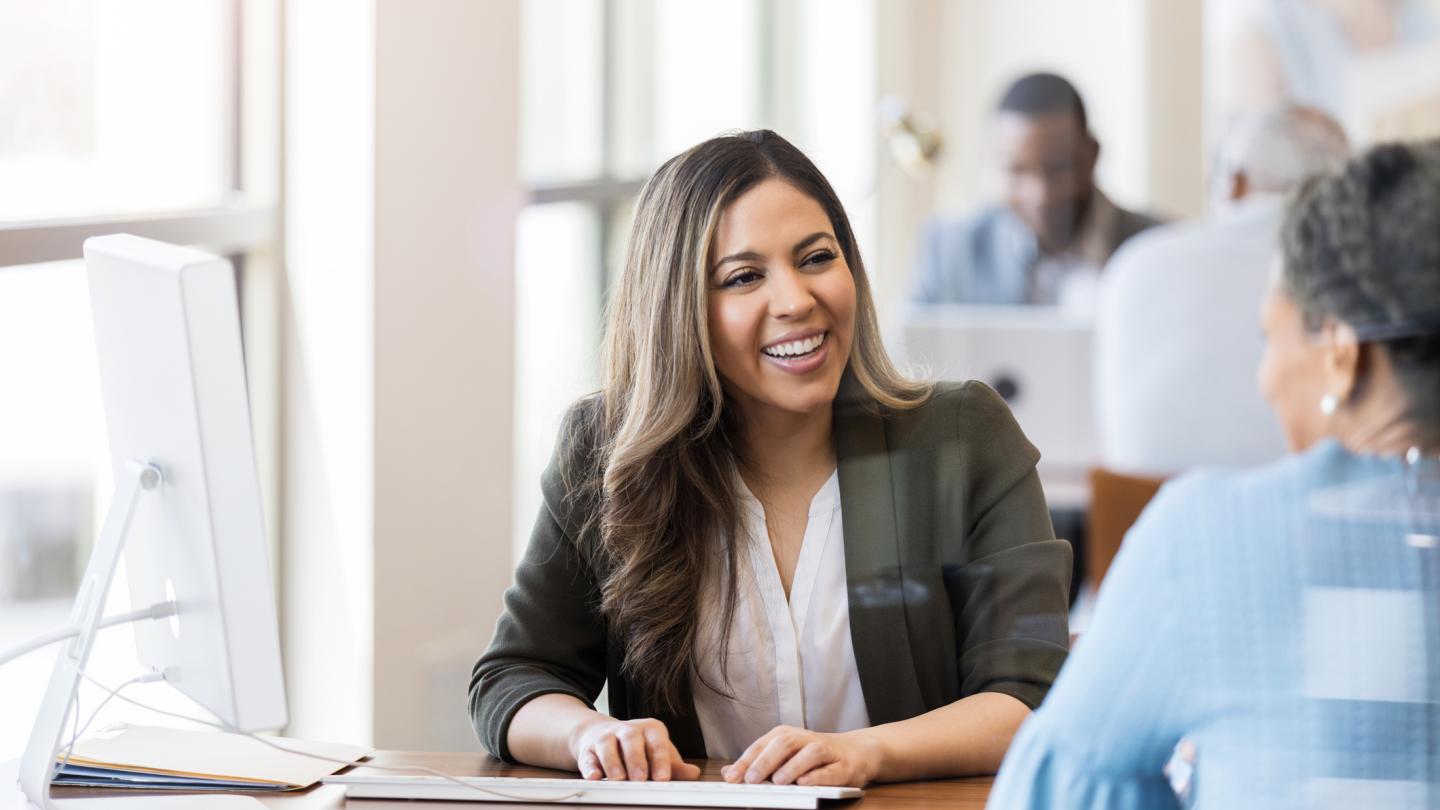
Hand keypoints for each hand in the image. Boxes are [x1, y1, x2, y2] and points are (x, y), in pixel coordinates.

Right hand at [569, 717, 700, 781]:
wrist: (603, 735)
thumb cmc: (638, 747)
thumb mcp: (658, 753)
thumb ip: (674, 766)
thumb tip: (693, 773)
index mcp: (650, 729)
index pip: (657, 742)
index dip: (660, 759)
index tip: (663, 777)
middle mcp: (628, 730)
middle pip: (631, 740)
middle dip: (636, 760)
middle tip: (640, 778)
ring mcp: (606, 738)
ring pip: (607, 745)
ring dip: (613, 763)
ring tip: (619, 779)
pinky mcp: (588, 750)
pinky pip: (588, 757)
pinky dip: (590, 767)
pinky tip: (595, 777)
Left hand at [722, 726, 881, 786]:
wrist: (855, 752)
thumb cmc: (814, 757)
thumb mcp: (783, 757)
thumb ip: (757, 764)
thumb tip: (727, 772)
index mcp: (786, 736)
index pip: (762, 745)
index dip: (746, 761)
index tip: (733, 777)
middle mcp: (804, 739)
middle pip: (783, 743)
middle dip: (766, 761)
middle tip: (752, 779)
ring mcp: (826, 750)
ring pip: (809, 753)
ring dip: (792, 767)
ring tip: (779, 781)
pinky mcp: (843, 765)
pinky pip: (830, 770)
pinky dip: (817, 776)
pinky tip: (805, 782)